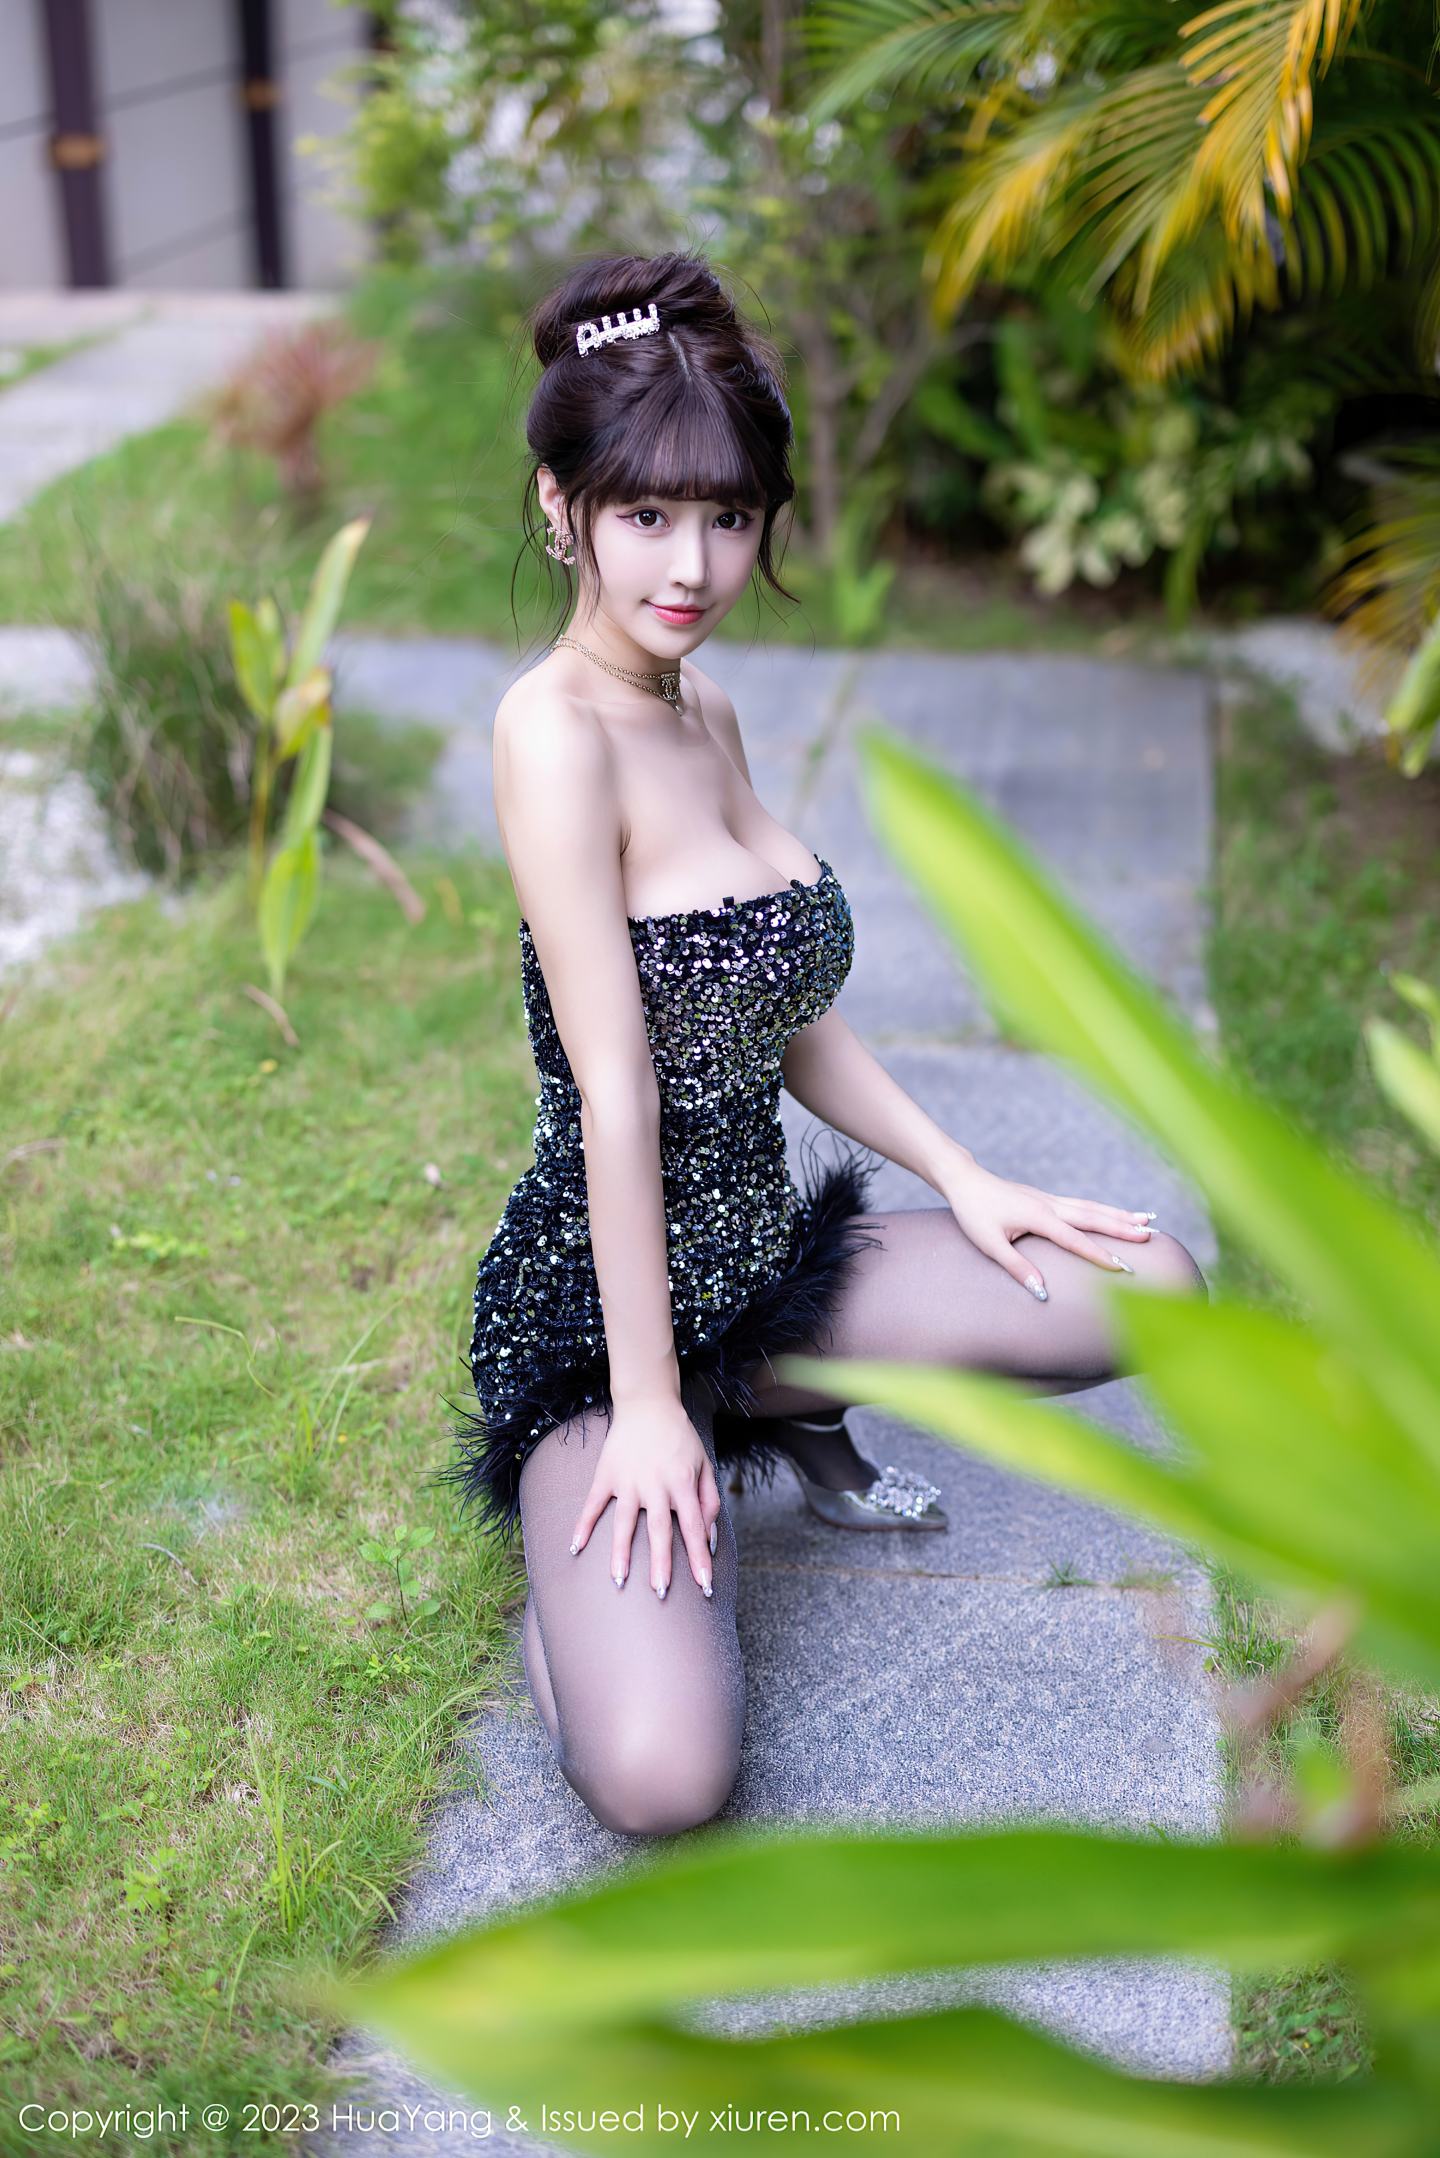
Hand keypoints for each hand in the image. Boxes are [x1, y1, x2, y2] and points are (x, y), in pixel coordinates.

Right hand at [568, 1394, 720, 1599]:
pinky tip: (574, 1548)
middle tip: (662, 1593)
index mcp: (683, 1482)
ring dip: (620, 1552)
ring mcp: (628, 1480)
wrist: (648, 1403)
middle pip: (659, 1529)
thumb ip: (709, 1501)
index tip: (705, 1587)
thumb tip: (710, 1537)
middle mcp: (656, 1483)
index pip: (694, 1528)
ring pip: (624, 1521)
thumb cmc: (680, 1438)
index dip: (700, 1558)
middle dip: (662, 1563)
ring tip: (618, 1580)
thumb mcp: (704, 1464)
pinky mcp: (606, 1474)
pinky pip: (593, 1504)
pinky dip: (582, 1525)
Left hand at [937, 1152, 1157, 1300]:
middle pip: (1093, 1217)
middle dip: (1123, 1227)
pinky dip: (1103, 1209)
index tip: (1124, 1267)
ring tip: (1147, 1220)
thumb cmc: (974, 1213)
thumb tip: (1042, 1291)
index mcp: (1038, 1217)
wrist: (964, 1181)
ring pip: (1092, 1207)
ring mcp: (1050, 1199)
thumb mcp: (990, 1244)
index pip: (1075, 1239)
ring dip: (1120, 1214)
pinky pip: (1082, 1204)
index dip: (1099, 1254)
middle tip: (1151, 1235)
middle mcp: (1050, 1205)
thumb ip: (1017, 1268)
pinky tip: (1115, 1214)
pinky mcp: (1047, 1198)